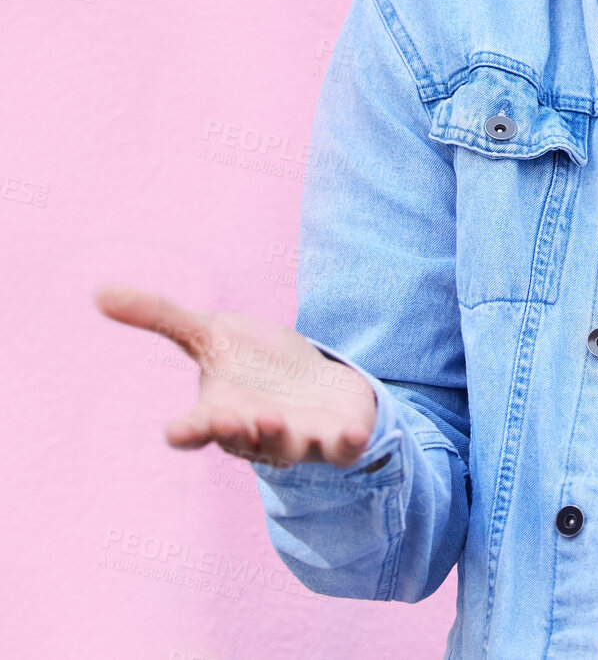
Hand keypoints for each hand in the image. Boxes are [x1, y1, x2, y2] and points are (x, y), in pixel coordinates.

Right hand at [95, 284, 377, 467]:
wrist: (314, 380)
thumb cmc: (255, 363)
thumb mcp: (211, 335)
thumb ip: (162, 318)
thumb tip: (99, 292)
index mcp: (219, 412)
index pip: (196, 431)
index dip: (188, 432)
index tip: (177, 430)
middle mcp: (255, 434)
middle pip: (241, 441)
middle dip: (237, 432)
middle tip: (232, 419)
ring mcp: (297, 440)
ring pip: (287, 449)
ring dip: (282, 438)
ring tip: (276, 420)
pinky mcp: (336, 439)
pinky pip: (342, 450)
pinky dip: (346, 446)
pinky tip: (353, 436)